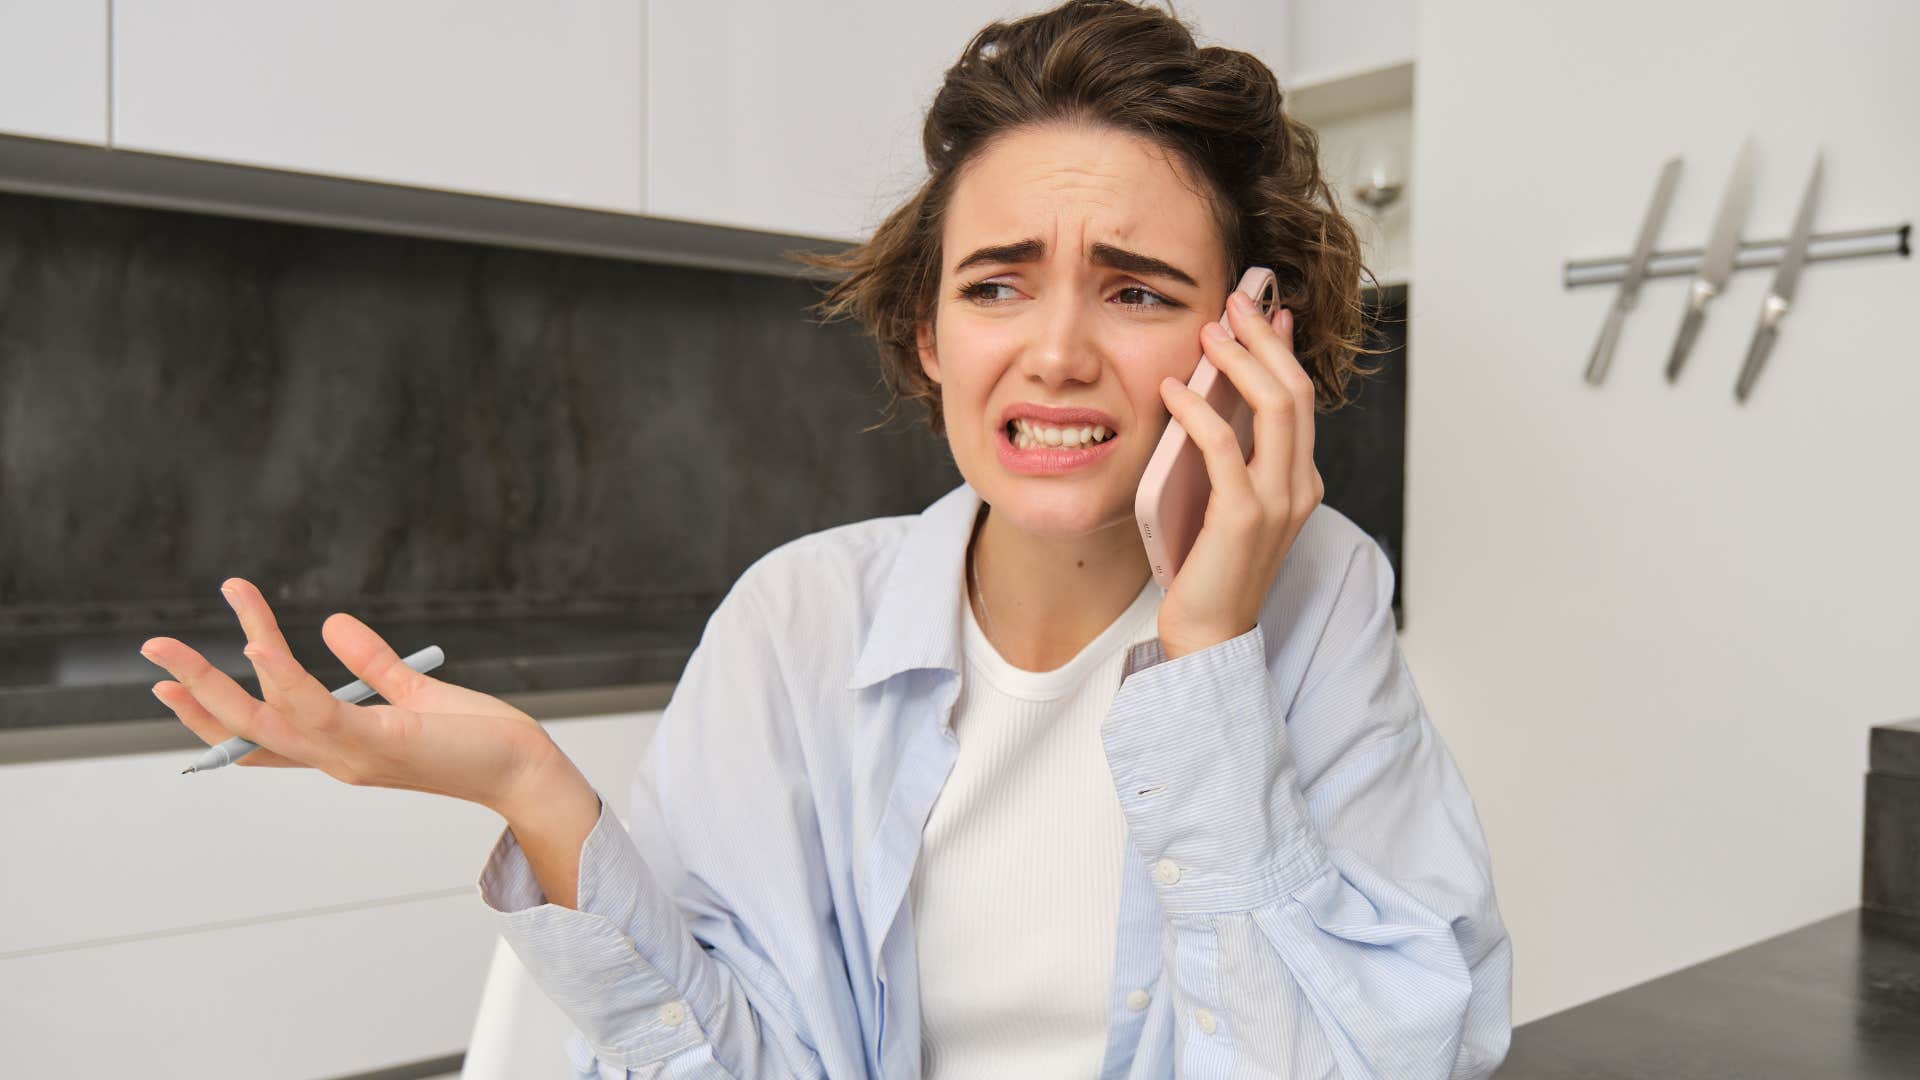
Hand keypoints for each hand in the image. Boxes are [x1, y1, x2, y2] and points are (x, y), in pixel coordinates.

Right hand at [141, 577, 555, 811]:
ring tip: (174, 644)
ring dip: (214, 681)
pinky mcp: (378, 741)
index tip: (172, 680)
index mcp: (339, 748)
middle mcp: (335, 759)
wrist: (523, 769)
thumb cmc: (476, 738)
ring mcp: (351, 756)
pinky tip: (258, 646)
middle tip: (151, 649)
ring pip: (264, 720)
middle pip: (245, 730)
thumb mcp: (414, 691)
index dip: (213, 712)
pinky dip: (282, 680)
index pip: (263, 736)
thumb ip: (372, 662)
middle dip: (194, 692)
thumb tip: (329, 623)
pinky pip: (315, 710)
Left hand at [1154, 294, 1323, 659]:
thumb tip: (1216, 399)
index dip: (1283, 348)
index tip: (1264, 309)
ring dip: (1240, 360)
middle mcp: (1299, 487)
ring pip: (1275, 407)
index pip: (1302, 397)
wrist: (1209, 635)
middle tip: (1233, 304)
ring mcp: (1277, 502)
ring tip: (1208, 333)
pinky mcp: (1244, 516)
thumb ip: (1232, 455)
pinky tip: (1173, 390)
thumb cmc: (1208, 568)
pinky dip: (1199, 410)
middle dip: (1265, 339)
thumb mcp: (1227, 500)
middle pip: (1296, 390)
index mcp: (1300, 481)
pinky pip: (1225, 447)